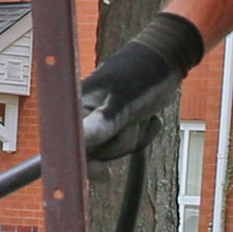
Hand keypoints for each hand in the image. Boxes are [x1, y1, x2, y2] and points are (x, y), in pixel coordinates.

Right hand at [76, 12, 205, 159]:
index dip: (82, 164)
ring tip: (139, 115)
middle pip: (93, 157)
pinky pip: (130, 145)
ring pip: (114, 152)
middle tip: (129, 123)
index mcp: (74, 108)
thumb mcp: (120, 104)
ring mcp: (102, 122)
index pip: (65, 149)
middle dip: (117, 146)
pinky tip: (146, 116)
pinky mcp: (119, 124)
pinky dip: (143, 135)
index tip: (100, 172)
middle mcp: (84, 117)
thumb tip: (75, 149)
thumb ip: (97, 127)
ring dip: (133, 138)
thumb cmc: (142, 74)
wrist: (167, 59)